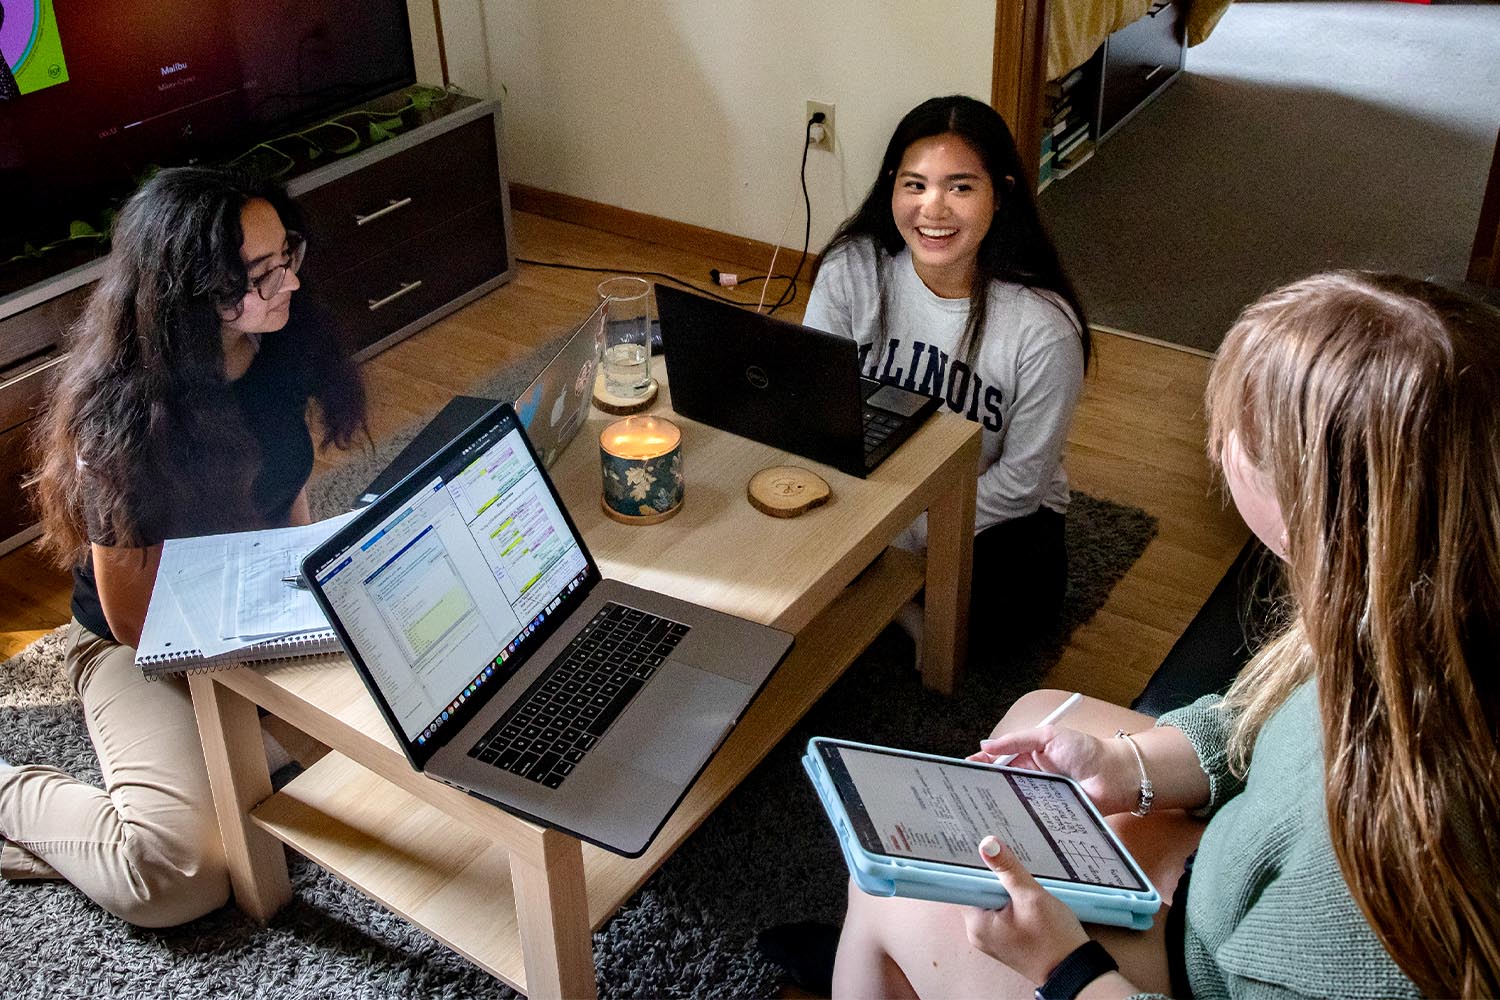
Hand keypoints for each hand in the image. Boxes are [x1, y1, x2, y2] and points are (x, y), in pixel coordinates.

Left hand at [963, 836, 1088, 984]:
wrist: (1074, 970)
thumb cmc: (1054, 940)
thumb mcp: (1031, 897)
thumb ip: (1007, 869)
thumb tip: (987, 843)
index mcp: (977, 925)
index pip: (962, 885)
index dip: (974, 867)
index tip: (986, 855)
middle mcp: (978, 932)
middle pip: (978, 890)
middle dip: (995, 879)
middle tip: (1014, 875)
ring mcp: (991, 936)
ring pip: (991, 899)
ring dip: (1006, 890)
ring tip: (1024, 891)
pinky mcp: (1004, 937)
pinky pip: (1001, 911)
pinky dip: (1012, 902)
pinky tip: (1027, 901)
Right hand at [967, 726, 1138, 815]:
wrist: (1116, 776)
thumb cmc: (1087, 751)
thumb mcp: (1048, 736)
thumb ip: (1016, 740)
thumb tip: (986, 745)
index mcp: (1029, 756)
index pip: (999, 761)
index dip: (981, 764)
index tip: (964, 768)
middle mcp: (1032, 778)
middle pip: (1002, 783)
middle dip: (985, 787)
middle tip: (966, 791)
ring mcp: (1040, 798)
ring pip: (1013, 802)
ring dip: (1000, 803)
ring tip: (980, 806)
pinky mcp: (1050, 816)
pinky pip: (1030, 818)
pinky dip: (1019, 819)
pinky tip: (1006, 820)